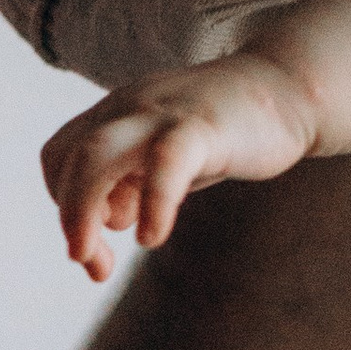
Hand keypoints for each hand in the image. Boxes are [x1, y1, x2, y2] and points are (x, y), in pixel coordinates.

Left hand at [40, 52, 313, 280]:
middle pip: (68, 156)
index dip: (65, 203)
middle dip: (67, 216)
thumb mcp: (167, 157)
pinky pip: (164, 160)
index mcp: (115, 115)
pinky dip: (150, 202)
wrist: (290, 87)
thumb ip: (133, 184)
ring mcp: (162, 113)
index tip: (94, 245)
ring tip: (96, 261)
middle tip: (86, 260)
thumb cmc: (226, 130)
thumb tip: (111, 220)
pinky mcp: (202, 125)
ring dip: (81, 210)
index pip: (59, 157)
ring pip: (97, 154)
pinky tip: (152, 237)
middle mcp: (128, 108)